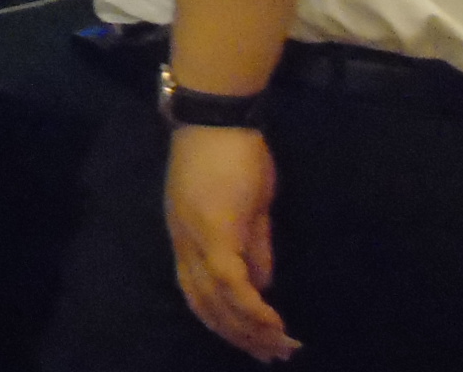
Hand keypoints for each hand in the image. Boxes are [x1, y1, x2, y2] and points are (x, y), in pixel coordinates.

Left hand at [165, 127, 296, 361]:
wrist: (217, 114)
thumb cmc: (231, 150)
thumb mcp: (248, 205)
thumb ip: (253, 244)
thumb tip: (262, 283)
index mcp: (184, 235)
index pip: (196, 292)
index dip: (223, 321)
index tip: (251, 342)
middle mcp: (184, 241)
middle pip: (204, 304)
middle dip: (239, 335)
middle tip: (271, 355)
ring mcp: (196, 236)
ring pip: (217, 300)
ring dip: (249, 329)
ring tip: (279, 347)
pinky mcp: (216, 229)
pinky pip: (231, 281)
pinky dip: (251, 307)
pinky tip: (273, 322)